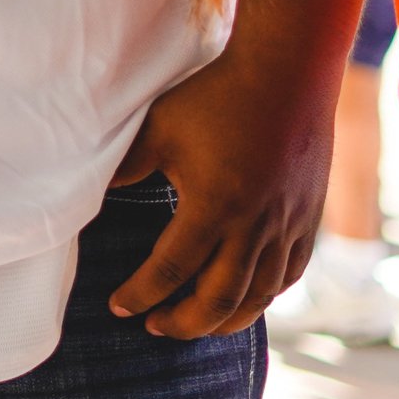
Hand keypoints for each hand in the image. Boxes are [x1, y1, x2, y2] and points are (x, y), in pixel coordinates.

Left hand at [106, 49, 337, 337]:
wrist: (288, 71)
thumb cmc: (217, 95)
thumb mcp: (160, 127)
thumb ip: (127, 168)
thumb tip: (89, 197)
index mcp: (214, 206)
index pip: (171, 270)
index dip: (142, 295)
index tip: (119, 307)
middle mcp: (255, 225)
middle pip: (218, 300)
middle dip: (183, 323)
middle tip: (155, 327)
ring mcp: (288, 226)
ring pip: (258, 297)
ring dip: (224, 320)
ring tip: (195, 323)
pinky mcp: (309, 218)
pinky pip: (289, 275)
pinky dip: (264, 297)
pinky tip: (243, 298)